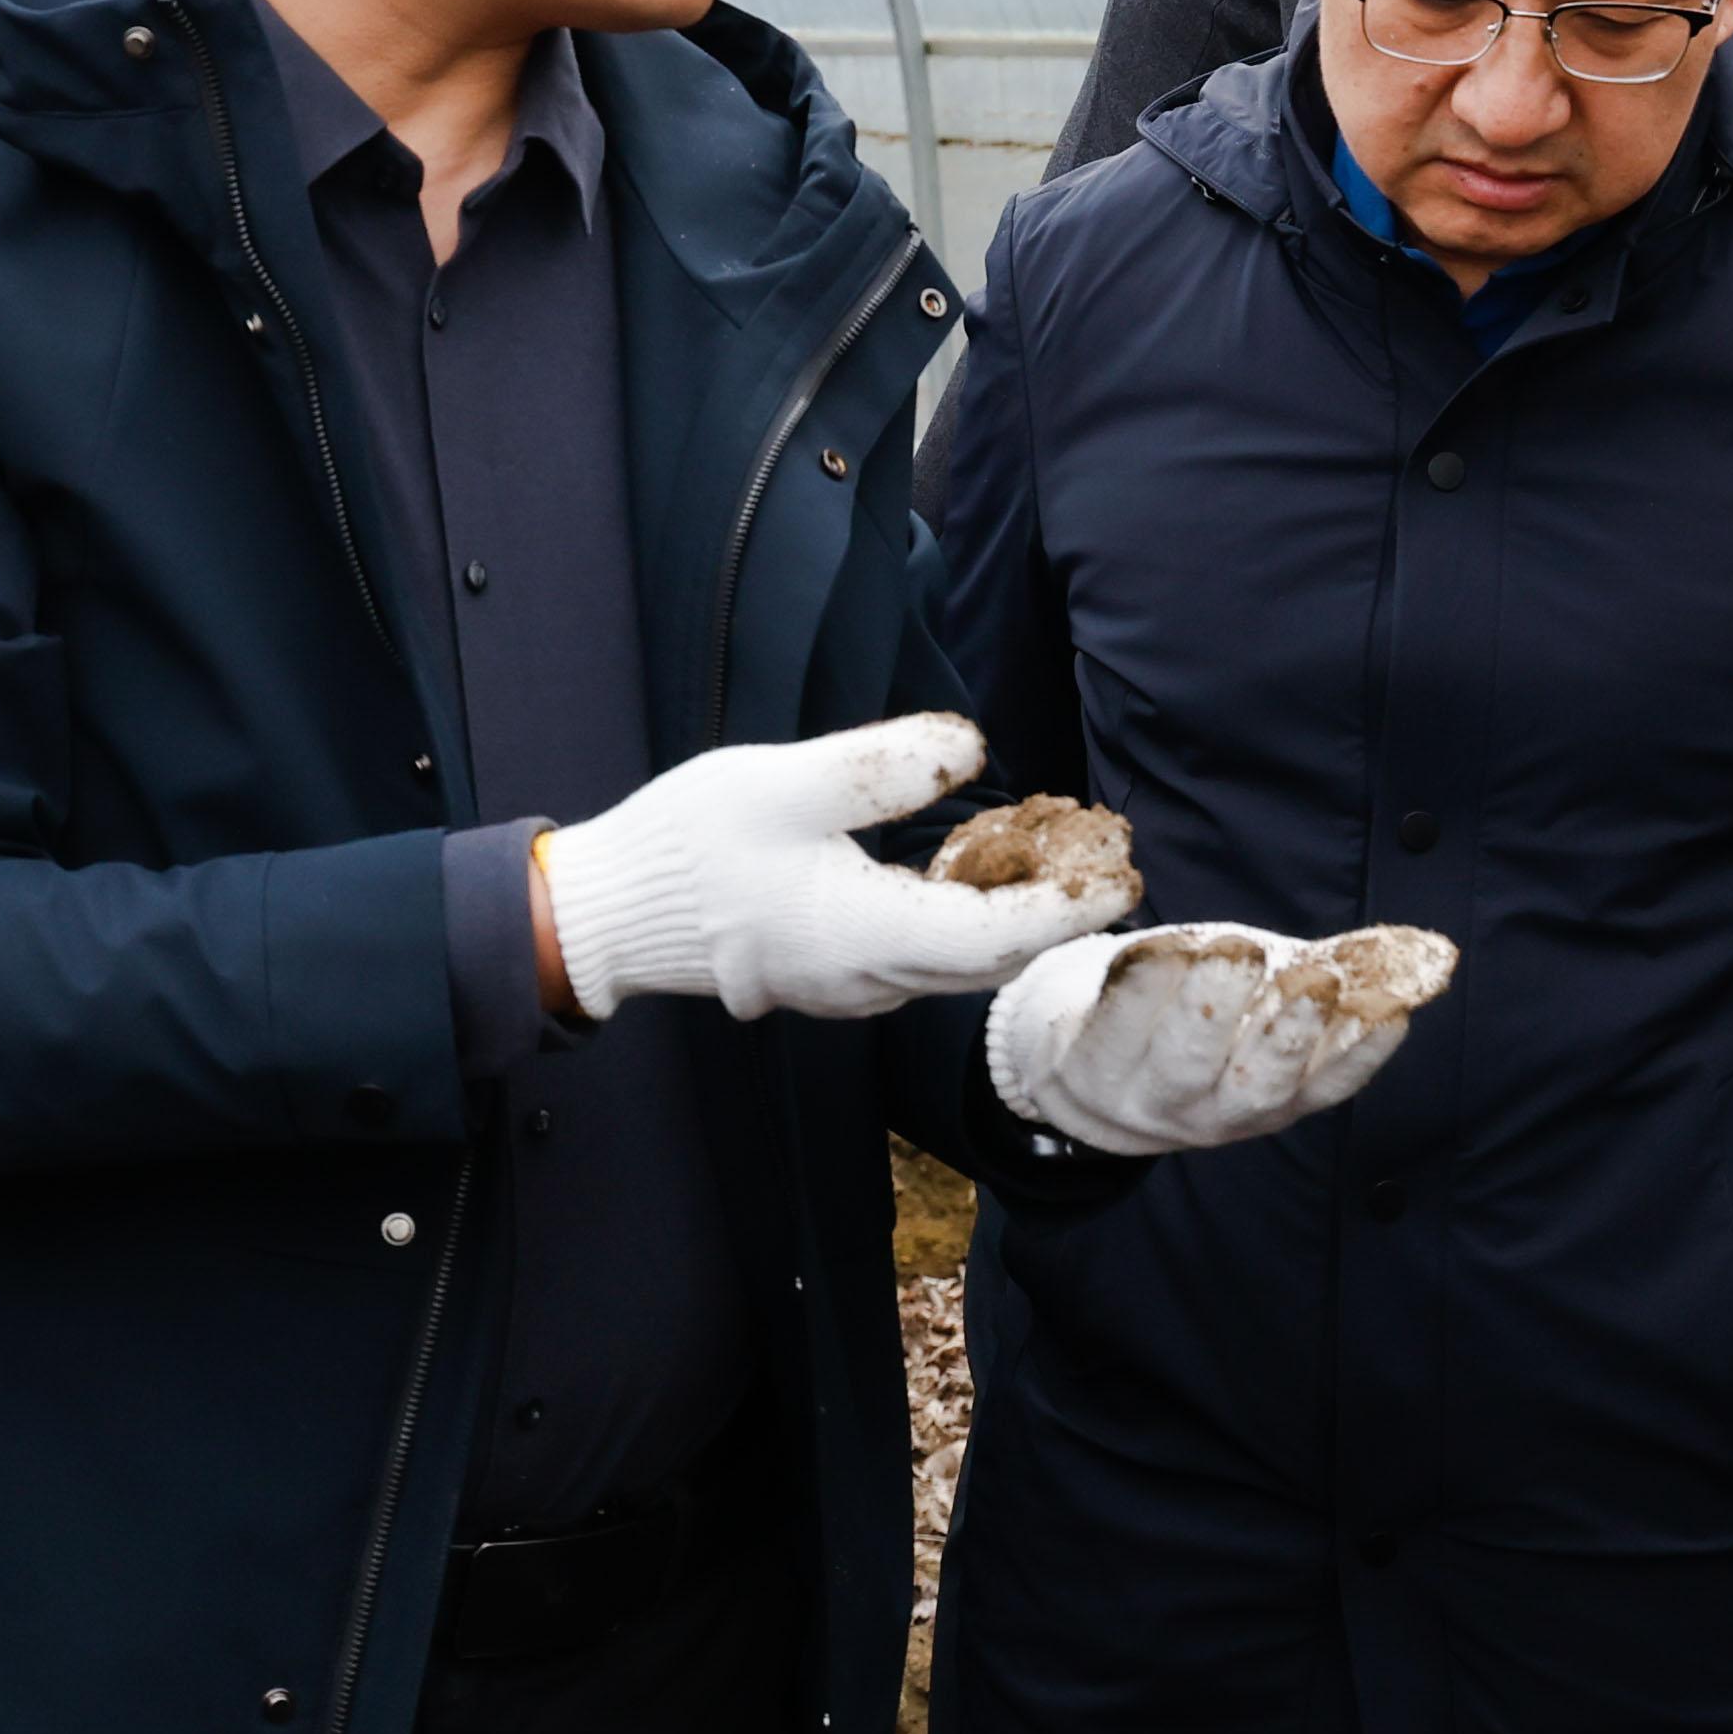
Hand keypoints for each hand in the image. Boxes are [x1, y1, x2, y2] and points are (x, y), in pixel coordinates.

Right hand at [531, 713, 1126, 1021]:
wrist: (610, 911)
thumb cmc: (689, 846)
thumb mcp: (784, 783)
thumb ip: (882, 767)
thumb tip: (972, 746)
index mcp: (865, 937)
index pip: (998, 937)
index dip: (1068, 906)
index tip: (1122, 871)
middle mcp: (869, 980)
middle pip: (990, 957)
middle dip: (1057, 910)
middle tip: (1108, 854)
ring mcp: (850, 987)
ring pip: (959, 961)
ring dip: (1013, 914)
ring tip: (1057, 852)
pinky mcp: (833, 974)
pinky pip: (923, 956)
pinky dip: (966, 919)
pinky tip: (974, 868)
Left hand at [986, 921, 1445, 1151]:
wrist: (1082, 1045)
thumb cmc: (1199, 1010)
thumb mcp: (1272, 991)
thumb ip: (1347, 969)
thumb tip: (1435, 953)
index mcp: (1271, 1098)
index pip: (1325, 1087)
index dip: (1359, 1055)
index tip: (1388, 1011)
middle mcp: (1211, 1112)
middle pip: (1255, 1085)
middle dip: (1287, 1035)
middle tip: (1311, 981)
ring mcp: (1146, 1095)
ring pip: (1185, 1060)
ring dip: (1213, 1005)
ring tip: (1236, 952)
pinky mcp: (1085, 1064)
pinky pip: (1114, 1028)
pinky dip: (1140, 988)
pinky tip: (1165, 947)